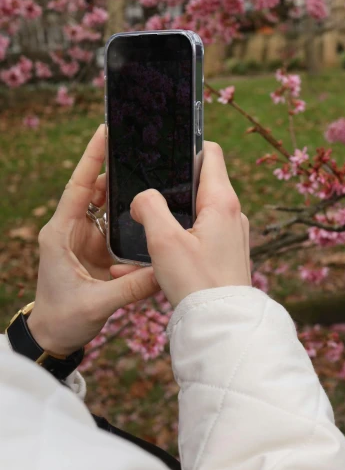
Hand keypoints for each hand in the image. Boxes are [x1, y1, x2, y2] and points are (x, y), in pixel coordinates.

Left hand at [27, 125, 159, 355]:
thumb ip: (132, 287)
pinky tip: (151, 211)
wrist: (53, 337)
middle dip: (117, 171)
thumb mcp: (98, 303)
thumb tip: (165, 271)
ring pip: (108, 207)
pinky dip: (131, 219)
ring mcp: (85, 239)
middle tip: (142, 151)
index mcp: (61, 234)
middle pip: (95, 191)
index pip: (77, 187)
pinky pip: (116, 227)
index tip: (105, 132)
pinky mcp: (97, 250)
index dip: (91, 159)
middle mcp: (72, 230)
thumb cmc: (64, 318)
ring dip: (127, 195)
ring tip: (153, 176)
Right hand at [130, 141, 250, 308]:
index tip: (163, 154)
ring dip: (174, 214)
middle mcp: (234, 213)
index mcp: (222, 201)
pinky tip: (160, 252)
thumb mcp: (164, 241)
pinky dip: (182, 235)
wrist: (223, 325)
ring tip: (148, 225)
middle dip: (173, 185)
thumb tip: (143, 197)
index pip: (210, 152)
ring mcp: (233, 233)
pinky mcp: (227, 253)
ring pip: (199, 210)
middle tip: (145, 193)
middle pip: (201, 182)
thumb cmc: (197, 283)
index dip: (187, 146)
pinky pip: (203, 233)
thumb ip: (149, 208)